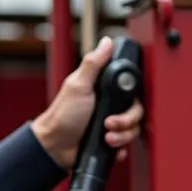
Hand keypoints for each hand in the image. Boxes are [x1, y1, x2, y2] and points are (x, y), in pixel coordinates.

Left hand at [30, 35, 144, 169]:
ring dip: (122, 136)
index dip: (131, 98)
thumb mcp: (77, 86)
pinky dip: (120, 148)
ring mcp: (111, 123)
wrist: (55, 148)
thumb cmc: (62, 117)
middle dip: (126, 121)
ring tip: (107, 137)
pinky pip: (127, 145)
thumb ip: (93, 64)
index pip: (131, 89)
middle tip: (109, 123)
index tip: (121, 103)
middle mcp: (110, 106)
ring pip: (133, 129)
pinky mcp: (111, 140)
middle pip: (136, 110)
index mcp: (104, 90)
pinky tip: (110, 147)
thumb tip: (106, 42)